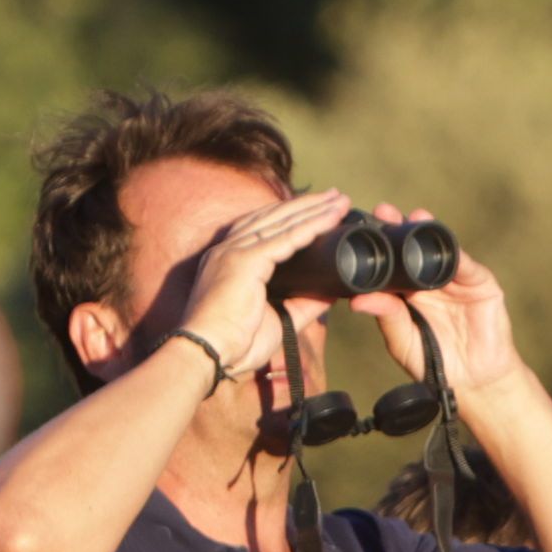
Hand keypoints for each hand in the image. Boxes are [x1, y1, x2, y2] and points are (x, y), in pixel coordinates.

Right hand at [153, 191, 374, 374]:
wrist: (210, 355)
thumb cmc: (236, 344)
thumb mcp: (278, 319)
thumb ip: (303, 304)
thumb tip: (331, 291)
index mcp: (229, 260)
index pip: (264, 227)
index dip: (293, 216)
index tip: (321, 209)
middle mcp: (228, 249)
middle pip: (274, 217)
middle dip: (308, 205)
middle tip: (337, 196)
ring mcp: (234, 251)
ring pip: (282, 222)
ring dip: (315, 210)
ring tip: (341, 201)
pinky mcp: (244, 260)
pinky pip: (285, 238)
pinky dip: (310, 226)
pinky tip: (330, 218)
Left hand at [373, 213, 526, 398]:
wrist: (474, 382)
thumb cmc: (434, 363)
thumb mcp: (403, 340)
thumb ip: (387, 317)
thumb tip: (357, 299)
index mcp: (408, 292)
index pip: (392, 263)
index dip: (379, 246)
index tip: (361, 230)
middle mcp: (431, 281)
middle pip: (414, 249)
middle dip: (400, 229)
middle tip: (383, 212)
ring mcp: (457, 280)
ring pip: (441, 250)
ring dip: (427, 232)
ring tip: (412, 217)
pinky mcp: (481, 284)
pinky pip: (467, 265)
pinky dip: (455, 255)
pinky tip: (442, 243)